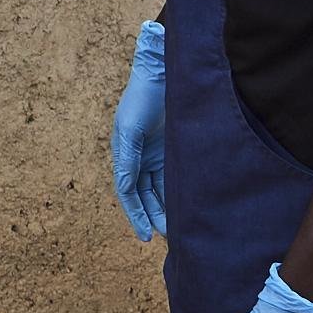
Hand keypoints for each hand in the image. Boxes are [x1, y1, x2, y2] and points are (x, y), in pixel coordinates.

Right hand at [111, 21, 165, 241]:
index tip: (146, 236)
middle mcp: (140, 159)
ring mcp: (157, 156)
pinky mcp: (175, 151)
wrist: (162, 75)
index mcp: (124, 156)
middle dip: (154, 216)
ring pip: (161, 190)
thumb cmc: (141, 99)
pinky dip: (179, 193)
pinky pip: (175, 178)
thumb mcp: (130, 130)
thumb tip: (126, 188)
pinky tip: (188, 207)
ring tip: (178, 230)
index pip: (128, 193)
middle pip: (145, 196)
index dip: (136, 215)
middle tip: (167, 237)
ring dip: (167, 208)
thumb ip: (127, 161)